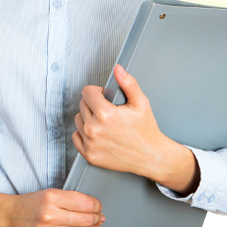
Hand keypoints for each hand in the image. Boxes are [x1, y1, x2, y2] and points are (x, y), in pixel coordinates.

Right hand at [0, 189, 104, 226]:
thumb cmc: (29, 204)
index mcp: (51, 197)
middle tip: (100, 217)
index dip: (95, 205)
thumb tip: (90, 207)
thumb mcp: (48, 193)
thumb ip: (68, 199)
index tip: (99, 206)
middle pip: (83, 219)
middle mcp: (49, 215)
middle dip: (96, 218)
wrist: (8, 217)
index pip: (83, 202)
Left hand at [72, 64, 197, 194]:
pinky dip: (83, 134)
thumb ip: (128, 83)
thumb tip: (118, 70)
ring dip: (88, 118)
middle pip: (82, 104)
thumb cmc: (146, 131)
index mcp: (106, 114)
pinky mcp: (89, 155)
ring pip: (78, 120)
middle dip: (94, 104)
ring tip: (103, 122)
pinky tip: (97, 133)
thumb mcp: (141, 102)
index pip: (87, 92)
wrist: (150, 156)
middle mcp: (95, 129)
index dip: (98, 91)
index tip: (105, 97)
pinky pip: (76, 137)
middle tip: (108, 110)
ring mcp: (91, 143)